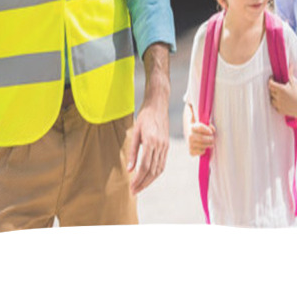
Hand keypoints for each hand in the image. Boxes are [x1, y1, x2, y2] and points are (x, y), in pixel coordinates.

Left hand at [128, 43, 169, 195]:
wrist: (158, 104)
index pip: (144, 166)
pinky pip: (162, 163)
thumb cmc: (145, 116)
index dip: (138, 179)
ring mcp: (165, 146)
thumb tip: (130, 169)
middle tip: (134, 192)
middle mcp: (160, 145)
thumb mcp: (135, 132)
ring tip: (140, 187)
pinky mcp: (167, 146)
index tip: (131, 188)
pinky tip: (149, 177)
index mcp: (151, 141)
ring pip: (159, 169)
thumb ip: (133, 151)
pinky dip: (156, 173)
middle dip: (143, 183)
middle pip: (152, 171)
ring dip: (149, 180)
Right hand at [187, 113, 215, 156]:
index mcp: (193, 127)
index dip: (207, 130)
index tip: (211, 132)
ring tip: (211, 144)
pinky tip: (204, 148)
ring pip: (202, 146)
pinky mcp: (190, 151)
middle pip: (202, 138)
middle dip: (209, 139)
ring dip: (208, 145)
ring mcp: (189, 144)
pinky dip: (203, 151)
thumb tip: (213, 130)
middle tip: (213, 139)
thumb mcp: (203, 124)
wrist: (191, 135)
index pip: (200, 127)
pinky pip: (199, 152)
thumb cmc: (200, 129)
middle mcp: (190, 135)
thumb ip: (209, 125)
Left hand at [268, 72, 296, 117]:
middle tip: (278, 86)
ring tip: (281, 95)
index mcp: (281, 89)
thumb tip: (290, 65)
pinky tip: (282, 101)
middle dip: (273, 88)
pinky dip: (277, 103)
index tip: (273, 79)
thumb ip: (290, 74)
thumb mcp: (293, 84)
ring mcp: (278, 104)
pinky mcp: (279, 110)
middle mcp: (278, 97)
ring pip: (272, 98)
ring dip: (274, 96)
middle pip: (271, 90)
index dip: (270, 80)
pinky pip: (274, 105)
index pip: (270, 83)